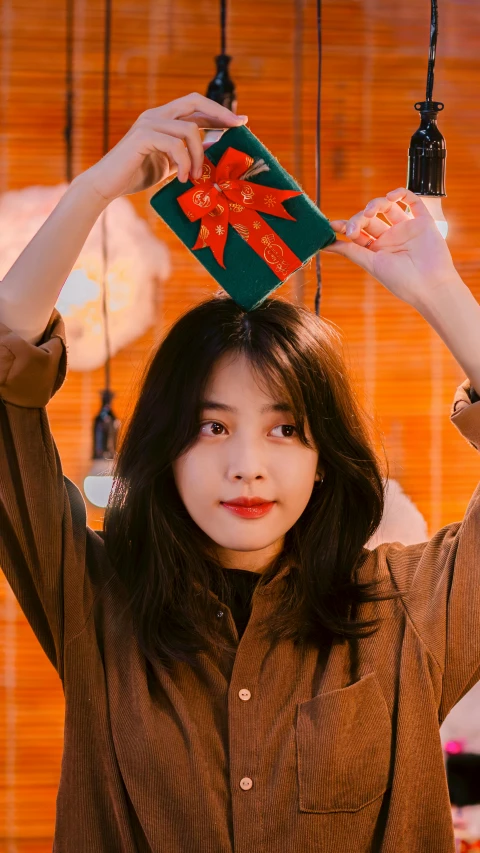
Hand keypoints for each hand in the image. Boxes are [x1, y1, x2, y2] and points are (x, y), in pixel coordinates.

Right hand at [78, 93, 247, 202]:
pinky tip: (181, 179)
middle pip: (194, 101)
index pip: (196, 105)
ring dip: (199, 156)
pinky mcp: (143, 137)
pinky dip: (184, 163)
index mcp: (163, 118)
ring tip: (196, 176)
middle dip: (220, 113)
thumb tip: (213, 149)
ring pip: (189, 129)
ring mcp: (148, 123)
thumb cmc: (137, 175)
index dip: (219, 111)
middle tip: (237, 128)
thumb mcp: (170, 164)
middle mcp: (156, 115)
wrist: (108, 185)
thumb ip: (188, 154)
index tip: (241, 122)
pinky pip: (175, 145)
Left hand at [325, 188, 460, 309]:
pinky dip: (401, 193)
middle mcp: (391, 239)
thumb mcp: (371, 264)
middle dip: (359, 218)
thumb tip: (325, 244)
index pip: (358, 232)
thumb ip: (351, 251)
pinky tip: (391, 197)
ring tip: (370, 211)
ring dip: (375, 204)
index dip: (346, 226)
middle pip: (370, 219)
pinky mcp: (423, 222)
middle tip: (354, 227)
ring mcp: (406, 229)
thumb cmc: (401, 280)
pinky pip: (412, 201)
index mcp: (377, 251)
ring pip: (387, 207)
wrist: (430, 285)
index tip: (334, 225)